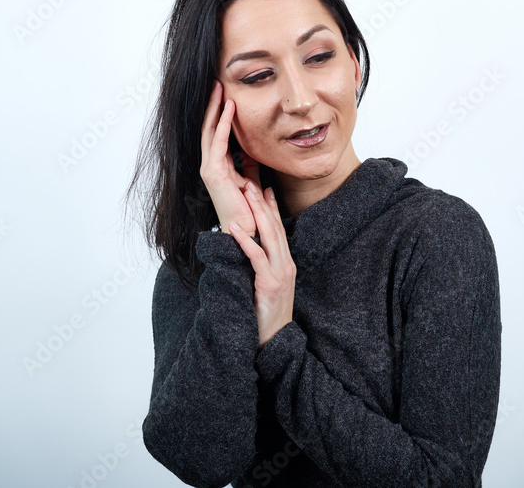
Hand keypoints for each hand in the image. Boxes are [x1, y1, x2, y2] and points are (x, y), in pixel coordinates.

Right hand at [200, 79, 260, 236]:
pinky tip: (229, 108)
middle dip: (212, 104)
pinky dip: (223, 124)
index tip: (225, 94)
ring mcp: (209, 168)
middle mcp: (210, 164)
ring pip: (210, 130)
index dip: (220, 113)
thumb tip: (254, 149)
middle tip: (217, 83)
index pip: (217, 133)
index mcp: (219, 165)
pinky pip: (219, 142)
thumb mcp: (251, 179)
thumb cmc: (249, 209)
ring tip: (219, 88)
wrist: (247, 231)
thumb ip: (250, 164)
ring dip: (214, 108)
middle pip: (209, 128)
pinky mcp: (212, 172)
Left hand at [228, 183, 295, 348]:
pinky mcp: (270, 284)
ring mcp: (281, 273)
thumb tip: (253, 252)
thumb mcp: (268, 286)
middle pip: (276, 227)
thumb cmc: (267, 316)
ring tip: (246, 193)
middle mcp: (286, 264)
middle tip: (252, 181)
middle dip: (263, 202)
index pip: (279, 230)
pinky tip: (236, 227)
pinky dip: (246, 240)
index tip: (264, 188)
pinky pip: (257, 257)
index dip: (272, 208)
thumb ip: (264, 268)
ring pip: (270, 236)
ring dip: (257, 212)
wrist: (274, 342)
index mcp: (286, 264)